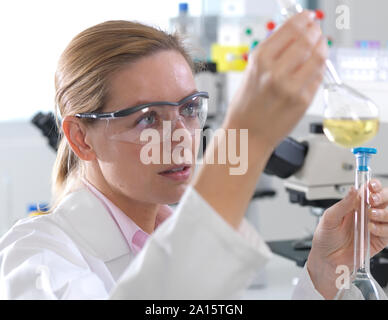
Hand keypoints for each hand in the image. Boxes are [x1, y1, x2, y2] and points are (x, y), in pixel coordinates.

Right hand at [224, 10, 327, 148]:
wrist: (247, 134)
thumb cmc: (246, 106)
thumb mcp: (251, 72)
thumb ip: (273, 52)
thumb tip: (295, 34)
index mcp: (260, 60)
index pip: (291, 28)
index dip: (304, 19)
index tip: (308, 18)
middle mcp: (276, 72)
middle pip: (308, 40)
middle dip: (315, 31)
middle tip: (316, 31)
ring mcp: (292, 87)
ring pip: (319, 57)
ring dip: (322, 48)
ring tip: (320, 47)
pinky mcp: (303, 100)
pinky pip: (318, 77)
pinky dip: (319, 68)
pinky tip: (314, 68)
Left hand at [306, 179, 387, 298]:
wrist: (327, 260)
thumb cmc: (325, 239)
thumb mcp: (329, 218)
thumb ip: (342, 204)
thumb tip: (353, 189)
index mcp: (354, 205)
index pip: (369, 190)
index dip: (373, 185)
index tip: (371, 186)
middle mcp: (366, 213)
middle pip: (385, 198)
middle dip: (382, 196)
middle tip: (372, 201)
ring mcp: (374, 225)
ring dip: (384, 212)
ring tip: (370, 217)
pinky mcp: (379, 239)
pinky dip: (384, 228)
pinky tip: (371, 229)